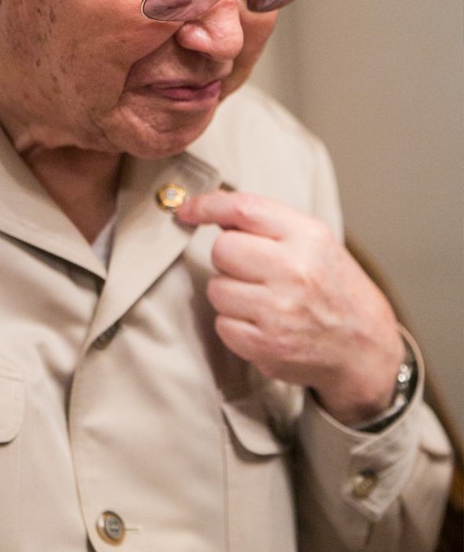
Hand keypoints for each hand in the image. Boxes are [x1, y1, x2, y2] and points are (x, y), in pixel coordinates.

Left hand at [176, 191, 404, 426]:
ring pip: (216, 289)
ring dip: (230, 293)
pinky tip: (262, 323)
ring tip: (261, 299)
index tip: (187, 209)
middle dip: (228, 258)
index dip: (207, 205)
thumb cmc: (332, 286)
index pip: (244, 209)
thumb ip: (268, 223)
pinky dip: (234, 325)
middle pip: (222, 249)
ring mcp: (279, 310)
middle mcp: (294, 270)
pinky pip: (222, 324)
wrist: (364, 345)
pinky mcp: (266, 346)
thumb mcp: (314, 241)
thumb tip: (214, 208)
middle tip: (253, 270)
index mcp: (308, 236)